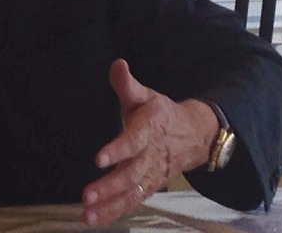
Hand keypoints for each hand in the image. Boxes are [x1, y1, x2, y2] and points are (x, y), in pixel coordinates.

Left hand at [81, 58, 216, 225]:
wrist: (195, 135)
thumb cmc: (160, 113)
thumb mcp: (145, 95)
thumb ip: (127, 84)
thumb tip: (117, 64)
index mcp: (150, 129)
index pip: (134, 141)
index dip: (118, 150)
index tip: (98, 158)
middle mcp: (152, 156)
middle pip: (132, 174)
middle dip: (110, 186)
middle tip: (87, 195)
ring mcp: (153, 174)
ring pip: (132, 193)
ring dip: (110, 205)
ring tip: (88, 214)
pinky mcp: (150, 186)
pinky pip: (133, 202)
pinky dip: (116, 212)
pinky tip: (94, 218)